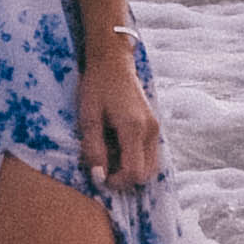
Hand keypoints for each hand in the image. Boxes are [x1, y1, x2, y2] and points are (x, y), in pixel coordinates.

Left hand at [77, 36, 161, 191]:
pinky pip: (151, 155)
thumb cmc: (97, 87)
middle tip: (104, 166)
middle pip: (146, 175)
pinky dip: (137, 159)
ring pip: (151, 167)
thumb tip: (99, 176)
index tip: (99, 175)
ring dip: (131, 169)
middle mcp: (151, 130)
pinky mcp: (155, 126)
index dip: (116, 181)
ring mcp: (156, 128)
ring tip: (110, 156)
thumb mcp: (88, 117)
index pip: (134, 173)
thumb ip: (93, 148)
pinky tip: (119, 147)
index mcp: (134, 128)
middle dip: (125, 178)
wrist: (113, 62)